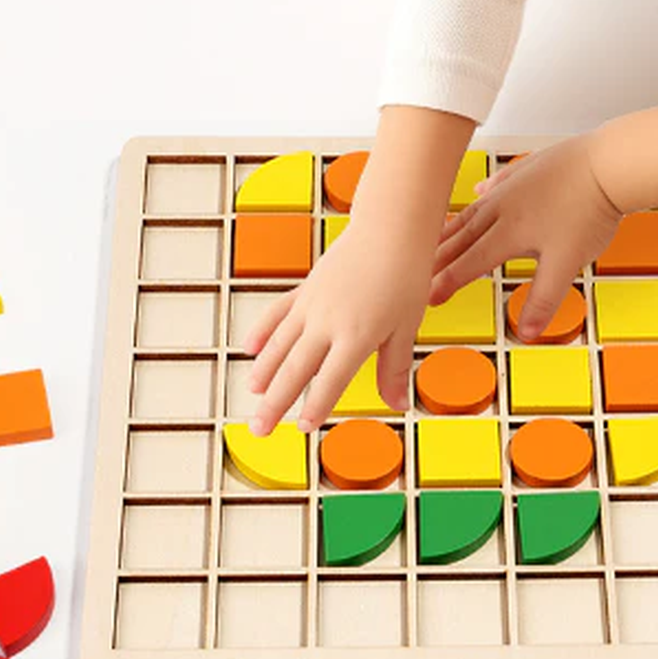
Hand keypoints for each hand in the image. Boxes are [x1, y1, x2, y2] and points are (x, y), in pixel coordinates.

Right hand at [243, 215, 432, 434]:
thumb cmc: (404, 275)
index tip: (302, 427)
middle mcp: (327, 323)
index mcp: (355, 336)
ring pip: (281, 344)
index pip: (330, 381)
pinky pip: (278, 313)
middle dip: (276, 402)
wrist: (390, 229)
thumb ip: (393, 369)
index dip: (316, 406)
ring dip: (264, 371)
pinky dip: (263, 331)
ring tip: (252, 393)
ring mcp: (312, 304)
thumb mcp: (406, 327)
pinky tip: (251, 347)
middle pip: (296, 369)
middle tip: (259, 428)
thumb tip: (397, 405)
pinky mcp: (306, 288)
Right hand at [429, 134, 623, 340]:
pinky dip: (483, 194)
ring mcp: (513, 186)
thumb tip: (527, 333)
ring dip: (452, 227)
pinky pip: (496, 184)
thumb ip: (543, 300)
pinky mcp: (527, 170)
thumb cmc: (590, 211)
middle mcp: (502, 207)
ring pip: (473, 210)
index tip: (428, 298)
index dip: (446, 283)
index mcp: (507, 233)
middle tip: (417, 269)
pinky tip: (480, 193)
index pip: (468, 263)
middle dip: (437, 256)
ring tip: (436, 237)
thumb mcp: (566, 264)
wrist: (608, 164)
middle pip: (461, 236)